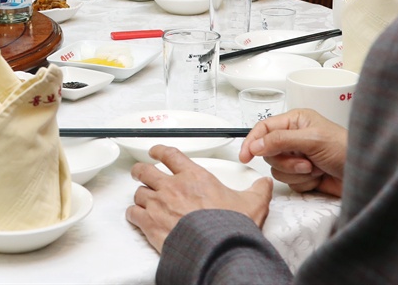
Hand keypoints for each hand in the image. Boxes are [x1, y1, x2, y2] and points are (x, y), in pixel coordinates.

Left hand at [126, 145, 272, 252]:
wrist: (216, 248)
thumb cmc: (229, 226)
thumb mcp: (252, 203)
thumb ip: (257, 190)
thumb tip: (264, 184)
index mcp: (194, 177)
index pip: (170, 155)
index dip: (159, 150)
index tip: (156, 151)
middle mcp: (173, 187)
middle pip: (146, 171)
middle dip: (141, 171)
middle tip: (140, 172)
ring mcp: (159, 204)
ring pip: (139, 192)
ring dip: (140, 195)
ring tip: (142, 198)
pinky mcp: (150, 223)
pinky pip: (134, 213)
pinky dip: (134, 214)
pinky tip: (137, 216)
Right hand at [240, 109, 346, 196]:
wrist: (365, 175)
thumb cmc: (345, 149)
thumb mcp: (311, 139)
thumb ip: (281, 140)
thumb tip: (256, 143)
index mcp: (296, 121)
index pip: (264, 128)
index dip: (252, 141)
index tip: (245, 155)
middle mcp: (295, 138)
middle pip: (269, 152)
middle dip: (286, 161)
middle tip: (305, 161)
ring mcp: (299, 157)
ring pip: (278, 170)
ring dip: (296, 173)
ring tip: (315, 168)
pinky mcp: (303, 175)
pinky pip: (289, 182)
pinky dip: (303, 182)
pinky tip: (319, 176)